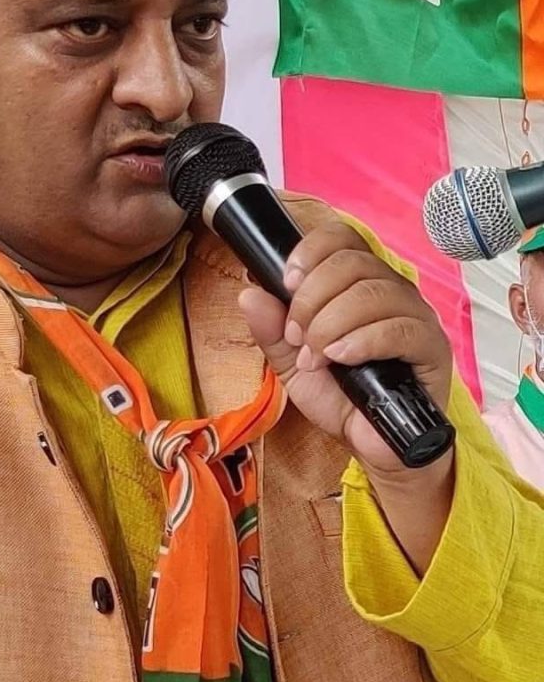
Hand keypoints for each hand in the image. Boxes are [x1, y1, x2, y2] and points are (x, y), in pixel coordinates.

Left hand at [237, 220, 452, 477]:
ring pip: (371, 293)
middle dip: (311, 299)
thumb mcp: (290, 362)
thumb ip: (270, 328)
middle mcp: (389, 289)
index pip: (340, 238)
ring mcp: (414, 314)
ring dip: (330, 324)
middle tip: (297, 337)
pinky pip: (398, 327)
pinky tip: (340, 358)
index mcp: (357, 282)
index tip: (286, 283)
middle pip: (351, 263)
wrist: (370, 443)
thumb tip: (250, 292)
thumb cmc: (339, 396)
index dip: (309, 252)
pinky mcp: (431, 346)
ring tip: (316, 357)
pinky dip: (359, 340)